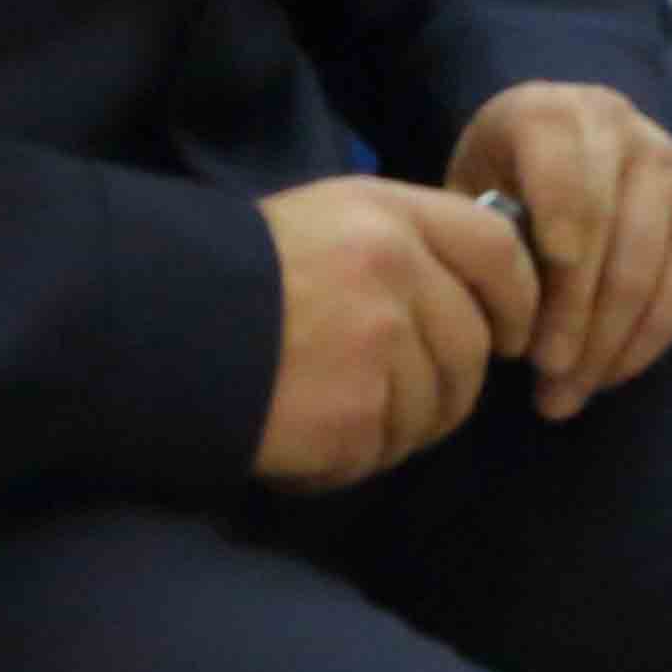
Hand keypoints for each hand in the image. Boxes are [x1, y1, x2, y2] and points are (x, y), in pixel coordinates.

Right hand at [251, 175, 537, 488]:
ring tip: (336, 410)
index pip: (498, 250)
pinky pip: (386, 449)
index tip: (511, 335)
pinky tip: (309, 435)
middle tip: (402, 395)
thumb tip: (477, 293)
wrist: (154, 329)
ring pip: (436, 405)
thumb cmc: (238, 274)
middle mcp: (397, 272)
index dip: (518, 298)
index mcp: (391, 215)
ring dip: (398, 423)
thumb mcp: (326, 222)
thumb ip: (405, 245)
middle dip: (451, 381)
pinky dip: (355, 455)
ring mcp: (379, 345)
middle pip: (472, 344)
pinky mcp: (354, 413)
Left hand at [449, 81, 671, 420]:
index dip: (557, 239)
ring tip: (572, 392)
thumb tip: (500, 312)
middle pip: (611, 229)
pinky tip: (614, 371)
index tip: (536, 307)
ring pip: (653, 259)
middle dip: (578, 317)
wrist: (561, 147)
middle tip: (546, 379)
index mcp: (549, 113)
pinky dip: (654, 334)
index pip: (563, 172)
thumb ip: (483, 239)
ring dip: (612, 338)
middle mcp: (621, 125)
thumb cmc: (501, 182)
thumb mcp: (468, 194)